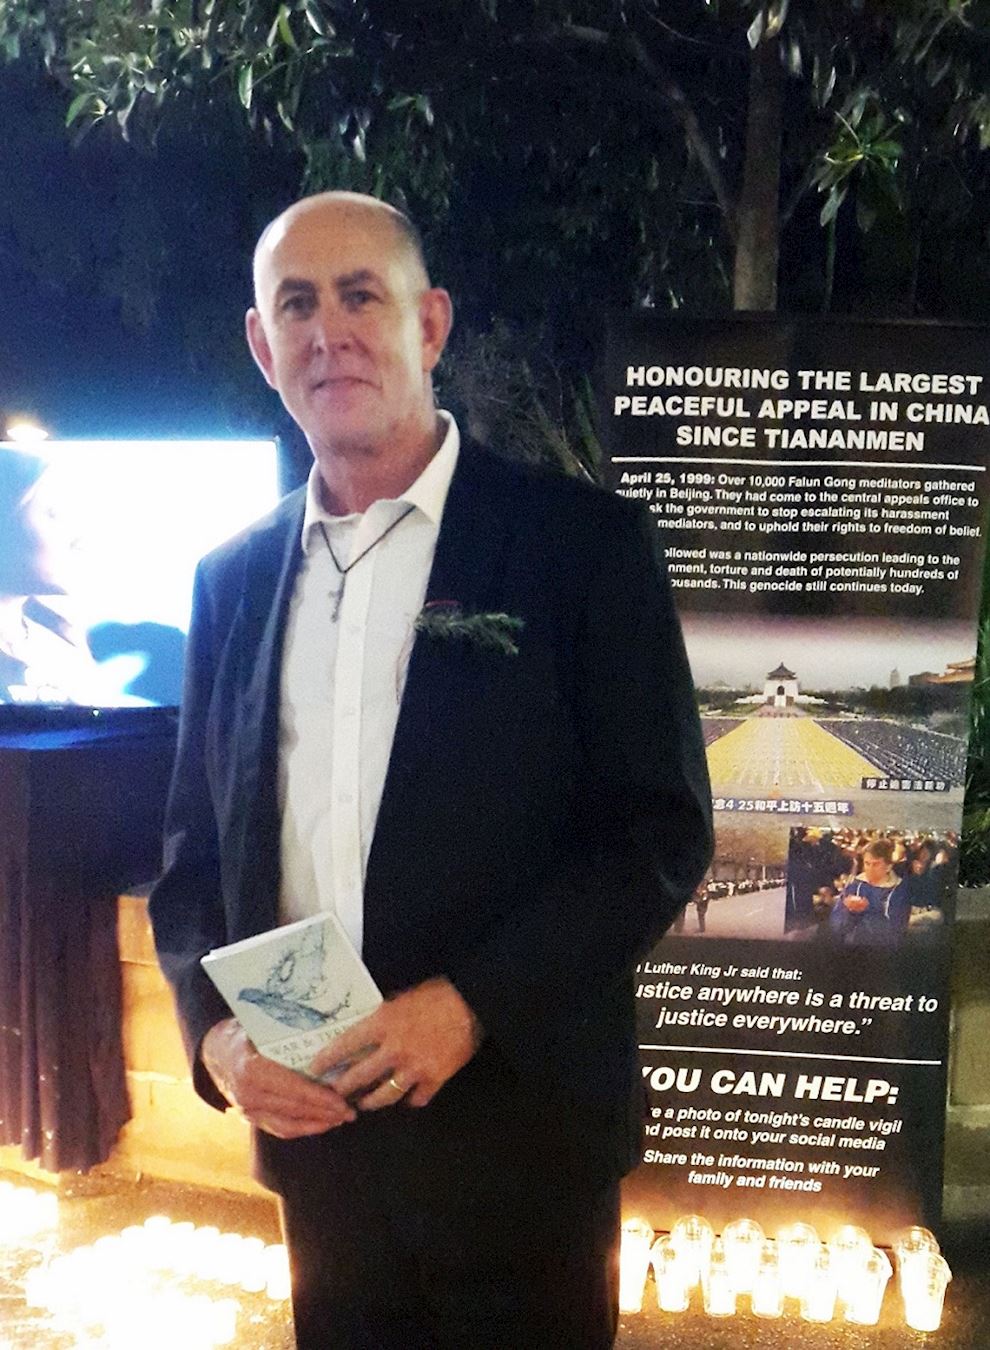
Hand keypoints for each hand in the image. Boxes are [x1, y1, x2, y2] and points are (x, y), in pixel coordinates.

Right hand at [201, 1017, 355, 1137]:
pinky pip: (279, 1129)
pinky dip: (303, 1128)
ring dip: (317, 1124)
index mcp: (250, 1069)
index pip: (291, 1088)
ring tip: (341, 1118)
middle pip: (293, 1108)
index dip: (318, 1097)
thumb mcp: (259, 1027)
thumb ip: (286, 1033)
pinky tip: (323, 1123)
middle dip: (324, 1112)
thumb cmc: (243, 1034)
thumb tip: (326, 1029)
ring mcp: (247, 1110)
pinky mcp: (250, 1119)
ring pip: (288, 1124)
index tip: (342, 1100)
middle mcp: (247, 1094)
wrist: (214, 1052)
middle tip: (351, 1111)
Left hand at [310, 977, 482, 1111]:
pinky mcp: (434, 1079)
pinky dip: (409, 1100)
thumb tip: (366, 1032)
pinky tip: (405, 1099)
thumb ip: (383, 1018)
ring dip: (370, 1101)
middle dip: (342, 1089)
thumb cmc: (436, 995)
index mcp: (383, 1023)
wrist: (472, 1004)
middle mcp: (394, 1049)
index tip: (314, 1069)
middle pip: (359, 1078)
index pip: (345, 1045)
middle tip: (334, 1094)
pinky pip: (415, 1099)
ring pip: (383, 1096)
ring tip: (364, 1103)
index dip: (326, 1059)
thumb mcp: (401, 999)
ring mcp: (414, 1068)